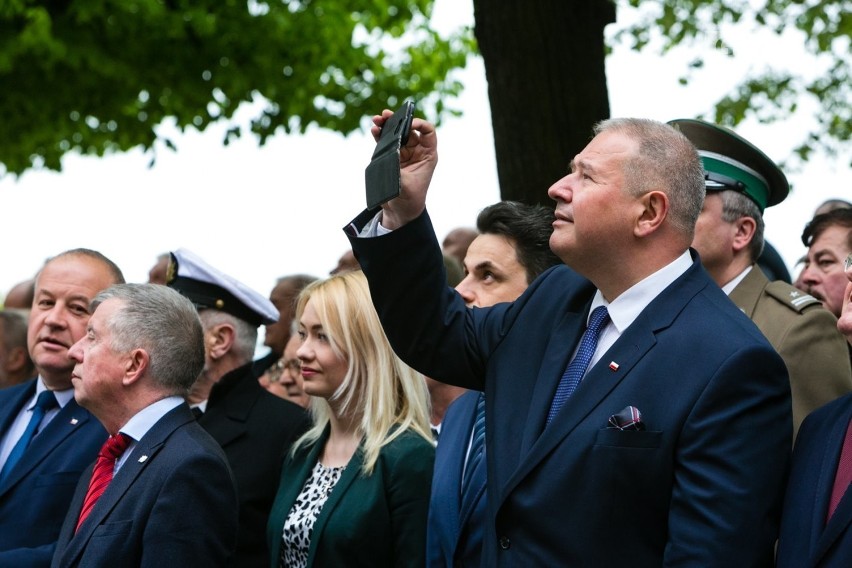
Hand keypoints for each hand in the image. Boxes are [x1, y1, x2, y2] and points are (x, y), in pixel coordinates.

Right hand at [370, 109, 437, 228]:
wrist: (400, 210)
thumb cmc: (409, 199)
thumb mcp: (405, 184)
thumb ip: (397, 168)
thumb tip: (388, 151)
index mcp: (427, 155)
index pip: (428, 132)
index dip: (419, 124)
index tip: (407, 123)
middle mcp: (417, 151)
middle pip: (409, 129)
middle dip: (398, 120)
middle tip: (386, 115)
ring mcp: (404, 153)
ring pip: (396, 133)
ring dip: (387, 125)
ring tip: (377, 119)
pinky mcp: (392, 157)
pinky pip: (386, 142)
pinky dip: (380, 135)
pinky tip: (374, 130)